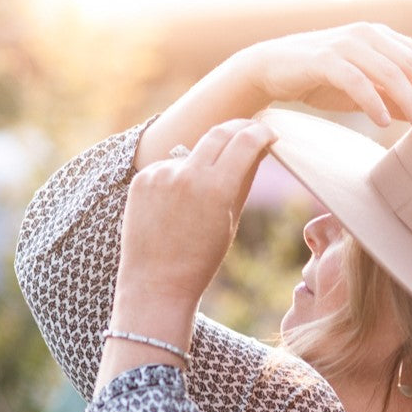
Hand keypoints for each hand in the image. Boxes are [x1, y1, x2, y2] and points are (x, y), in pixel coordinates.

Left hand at [114, 119, 277, 319]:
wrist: (156, 284)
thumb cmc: (201, 260)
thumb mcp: (230, 220)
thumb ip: (244, 180)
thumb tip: (257, 150)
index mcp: (216, 188)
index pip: (245, 141)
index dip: (261, 133)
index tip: (268, 133)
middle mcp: (187, 174)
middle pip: (219, 132)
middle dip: (239, 128)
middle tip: (250, 131)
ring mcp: (160, 174)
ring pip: (193, 153)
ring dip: (205, 161)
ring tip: (199, 202)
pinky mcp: (142, 179)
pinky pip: (169, 167)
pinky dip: (179, 177)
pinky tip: (175, 207)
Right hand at [230, 22, 411, 134]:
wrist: (271, 68)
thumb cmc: (322, 78)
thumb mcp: (366, 89)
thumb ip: (396, 96)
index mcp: (384, 39)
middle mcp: (370, 35)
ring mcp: (347, 45)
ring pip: (389, 72)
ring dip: (411, 101)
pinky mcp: (325, 59)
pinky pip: (355, 81)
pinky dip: (372, 101)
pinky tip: (384, 122)